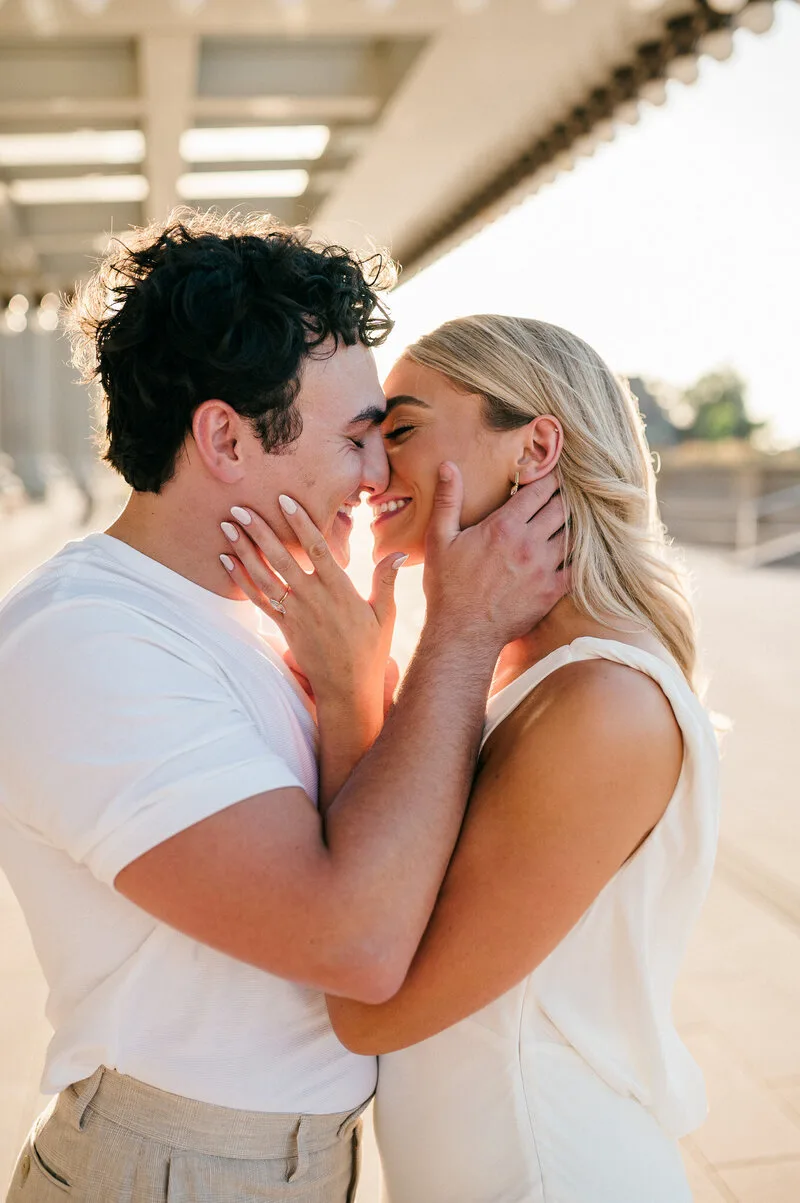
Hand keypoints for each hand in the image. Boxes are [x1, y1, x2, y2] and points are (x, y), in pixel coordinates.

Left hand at [220, 500, 405, 707]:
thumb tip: (400, 552)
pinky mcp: (284, 626)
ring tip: (228, 526)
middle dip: (261, 531)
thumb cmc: (369, 650)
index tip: (285, 500)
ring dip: (244, 550)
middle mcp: (313, 598)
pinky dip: (241, 579)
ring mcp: (295, 613)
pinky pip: (258, 599)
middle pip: (282, 558)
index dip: (301, 523)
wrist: (347, 689)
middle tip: (242, 508)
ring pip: (265, 576)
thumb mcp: (385, 615)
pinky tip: (227, 560)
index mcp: (340, 590)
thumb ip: (386, 581)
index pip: (318, 549)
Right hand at [423, 463, 568, 649]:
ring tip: (576, 516)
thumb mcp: (439, 540)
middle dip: (565, 496)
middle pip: (562, 508)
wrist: (462, 633)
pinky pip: (579, 567)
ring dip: (575, 523)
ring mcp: (544, 568)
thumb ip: (448, 500)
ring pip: (574, 534)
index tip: (554, 472)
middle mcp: (529, 544)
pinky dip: (583, 555)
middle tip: (568, 491)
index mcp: (504, 527)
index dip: (550, 478)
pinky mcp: (552, 591)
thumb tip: (447, 465)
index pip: (539, 490)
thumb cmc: (448, 587)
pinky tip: (582, 549)